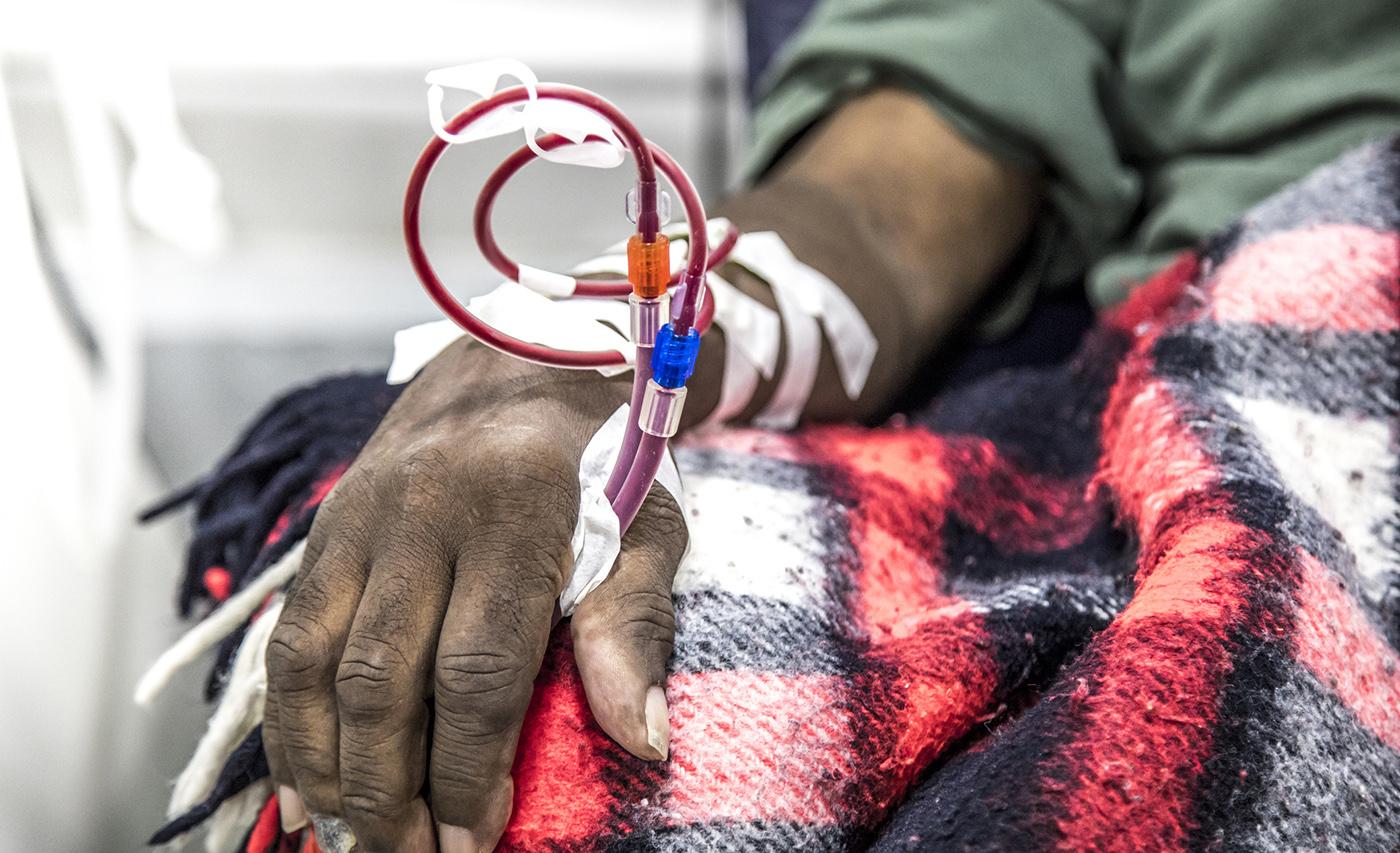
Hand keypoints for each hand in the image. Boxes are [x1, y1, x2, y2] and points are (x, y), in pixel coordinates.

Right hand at [263, 341, 687, 851]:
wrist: (526, 360)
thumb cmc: (602, 460)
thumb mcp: (646, 530)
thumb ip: (636, 629)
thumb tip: (646, 741)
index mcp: (514, 511)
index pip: (478, 669)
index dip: (470, 769)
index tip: (475, 842)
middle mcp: (422, 510)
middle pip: (383, 678)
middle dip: (392, 789)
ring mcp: (361, 516)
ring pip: (314, 663)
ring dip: (326, 766)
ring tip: (348, 838)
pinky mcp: (327, 527)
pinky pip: (285, 635)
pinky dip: (285, 719)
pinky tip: (303, 781)